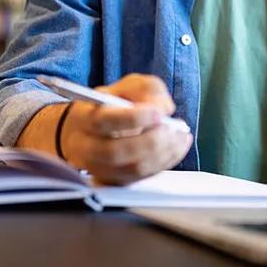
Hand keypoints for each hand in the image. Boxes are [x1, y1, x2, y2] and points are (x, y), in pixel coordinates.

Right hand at [60, 73, 192, 183]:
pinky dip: (164, 163)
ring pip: (131, 169)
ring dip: (163, 154)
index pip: (104, 121)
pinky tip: (176, 147)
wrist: (94, 127)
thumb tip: (163, 108)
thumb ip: (147, 89)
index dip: (133, 118)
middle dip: (151, 141)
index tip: (158, 114)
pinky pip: (140, 179)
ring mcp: (99, 168)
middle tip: (172, 128)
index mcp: (86, 116)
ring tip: (181, 137)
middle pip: (115, 152)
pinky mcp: (114, 180)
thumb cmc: (114, 103)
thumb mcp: (129, 85)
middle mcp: (87, 146)